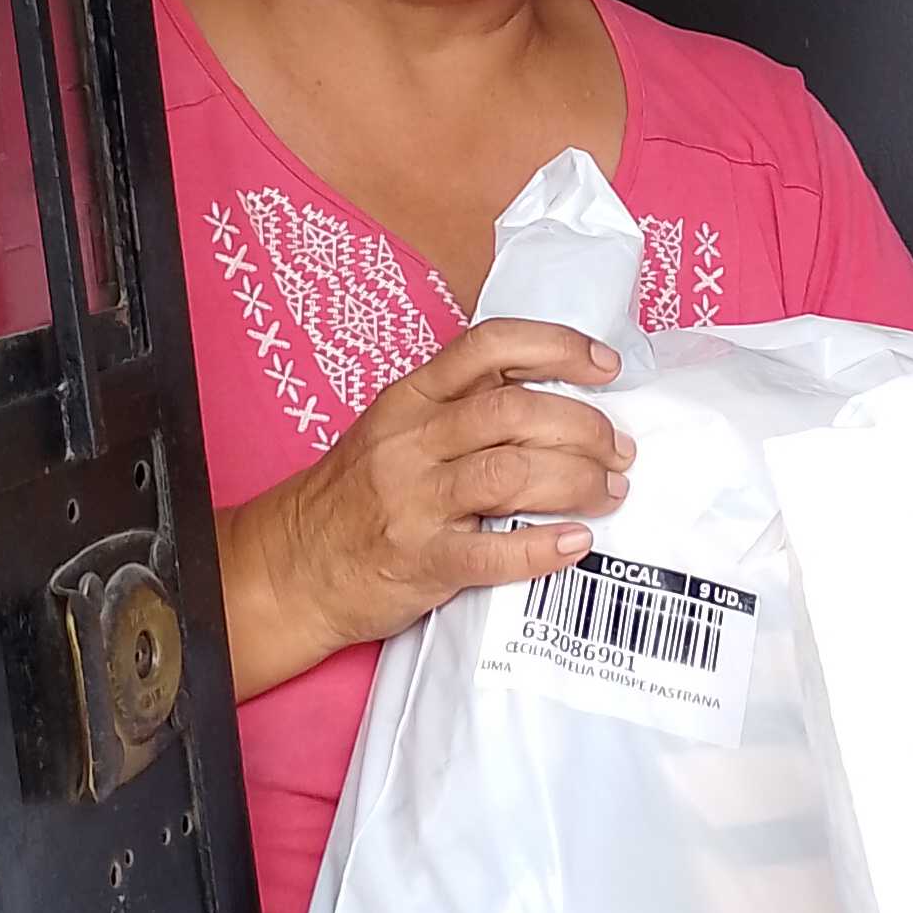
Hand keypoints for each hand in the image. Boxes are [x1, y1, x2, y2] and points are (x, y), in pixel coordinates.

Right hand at [219, 320, 631, 695]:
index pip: (489, 346)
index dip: (557, 346)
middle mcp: (411, 442)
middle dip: (584, 426)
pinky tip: (576, 543)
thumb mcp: (396, 430)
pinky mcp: (419, 560)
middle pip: (515, 411)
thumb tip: (558, 397)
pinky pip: (492, 553)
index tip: (605, 365)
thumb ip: (462, 409)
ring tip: (609, 492)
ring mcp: (413, 501)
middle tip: (619, 449)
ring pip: (512, 474)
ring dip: (577, 480)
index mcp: (410, 399)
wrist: (292, 566)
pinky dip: (544, 547)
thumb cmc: (356, 496)